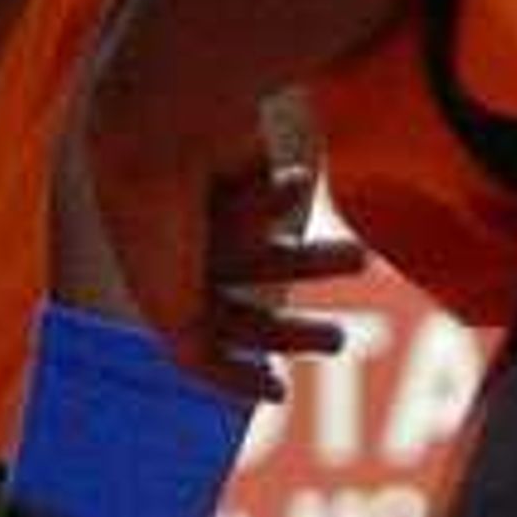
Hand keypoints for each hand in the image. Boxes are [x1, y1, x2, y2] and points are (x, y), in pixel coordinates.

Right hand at [87, 116, 357, 406]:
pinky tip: (288, 183)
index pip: (201, 341)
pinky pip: (278, 202)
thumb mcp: (172, 311)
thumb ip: (198, 358)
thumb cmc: (160, 221)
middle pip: (246, 306)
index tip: (279, 393)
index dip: (237, 368)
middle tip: (341, 341)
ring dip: (316, 263)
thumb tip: (252, 391)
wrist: (166, 122)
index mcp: (155, 284)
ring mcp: (213, 211)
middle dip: (292, 330)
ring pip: (274, 255)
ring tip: (361, 259)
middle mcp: (183, 250)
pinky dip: (282, 201)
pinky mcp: (243, 171)